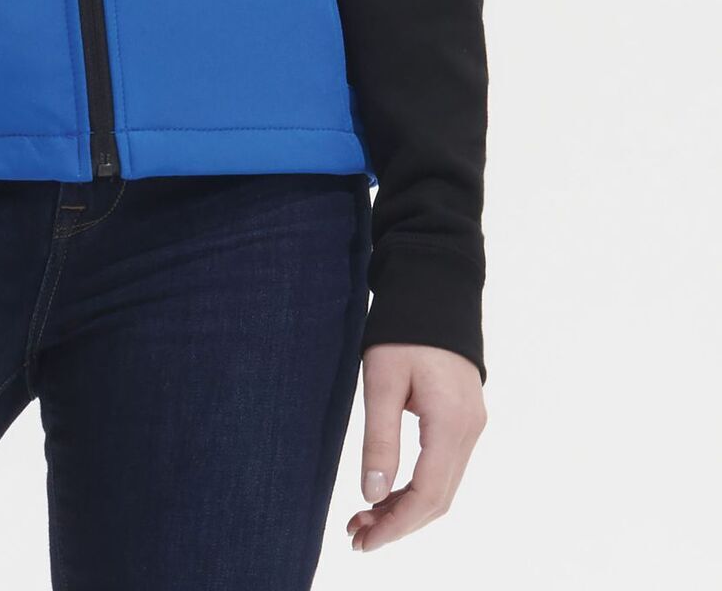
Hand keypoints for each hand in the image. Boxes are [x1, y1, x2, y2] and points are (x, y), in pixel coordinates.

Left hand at [345, 343, 485, 551]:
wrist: (433, 287)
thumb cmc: (403, 329)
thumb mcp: (382, 381)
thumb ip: (380, 438)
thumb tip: (372, 495)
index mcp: (451, 422)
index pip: (427, 494)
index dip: (396, 525)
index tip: (364, 540)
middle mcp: (469, 430)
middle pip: (438, 499)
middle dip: (399, 524)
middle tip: (356, 535)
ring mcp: (471, 425)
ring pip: (442, 486)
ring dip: (407, 508)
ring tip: (365, 519)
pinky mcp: (464, 418)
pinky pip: (444, 467)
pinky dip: (417, 487)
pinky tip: (389, 492)